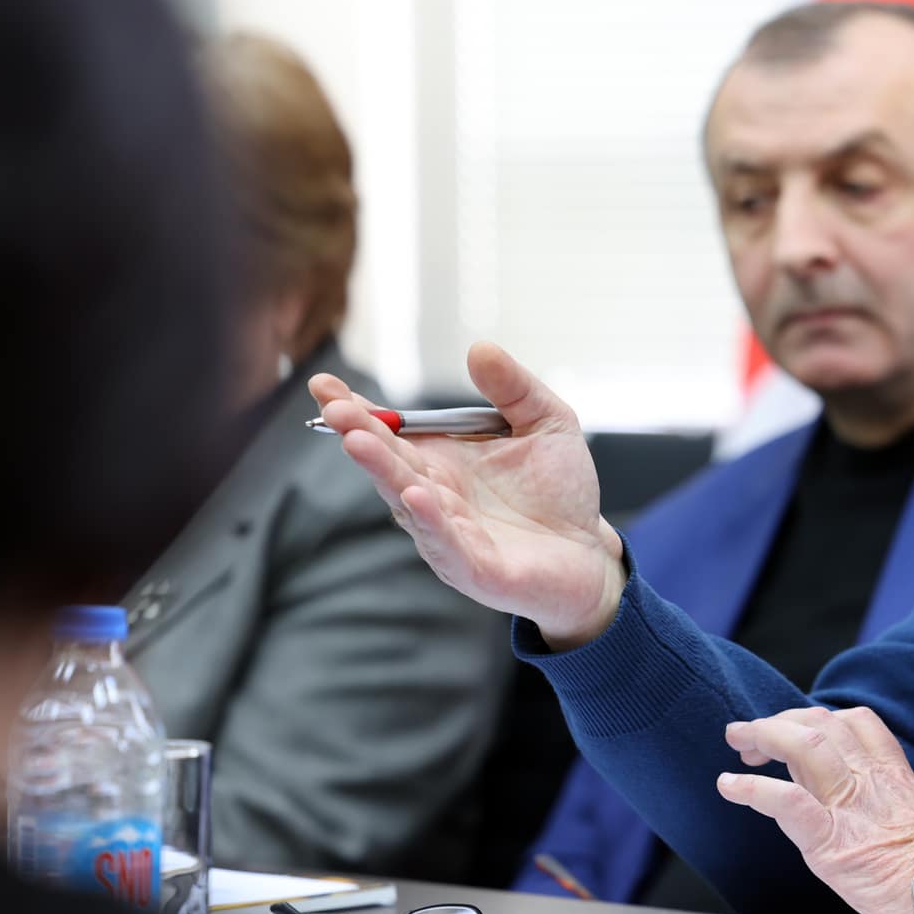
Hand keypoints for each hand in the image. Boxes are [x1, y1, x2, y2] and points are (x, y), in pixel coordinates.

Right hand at [311, 341, 624, 648]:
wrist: (588, 552)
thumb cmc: (559, 489)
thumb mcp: (547, 423)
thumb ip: (514, 388)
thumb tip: (479, 348)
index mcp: (443, 458)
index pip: (391, 431)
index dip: (359, 410)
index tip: (325, 385)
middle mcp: (434, 493)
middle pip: (389, 461)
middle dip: (360, 433)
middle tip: (333, 409)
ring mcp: (447, 532)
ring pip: (407, 499)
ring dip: (382, 471)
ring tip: (358, 442)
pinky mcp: (471, 566)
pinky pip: (445, 540)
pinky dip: (429, 518)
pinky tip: (415, 494)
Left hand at [716, 705, 913, 913]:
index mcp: (899, 779)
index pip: (858, 724)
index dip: (823, 719)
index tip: (801, 730)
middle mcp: (871, 783)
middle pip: (822, 724)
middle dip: (782, 720)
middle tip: (752, 734)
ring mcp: (849, 810)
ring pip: (803, 746)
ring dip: (763, 736)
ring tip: (738, 740)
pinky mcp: (831, 845)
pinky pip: (786, 802)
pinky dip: (752, 789)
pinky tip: (730, 786)